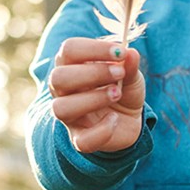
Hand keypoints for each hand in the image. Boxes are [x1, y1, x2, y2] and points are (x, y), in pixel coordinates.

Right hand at [48, 38, 145, 153]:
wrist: (129, 120)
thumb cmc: (122, 89)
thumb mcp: (130, 75)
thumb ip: (129, 65)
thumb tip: (131, 53)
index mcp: (71, 66)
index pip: (68, 50)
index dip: (93, 48)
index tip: (121, 51)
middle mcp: (63, 91)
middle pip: (58, 78)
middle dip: (93, 73)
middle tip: (120, 73)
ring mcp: (69, 116)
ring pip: (61, 108)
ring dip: (93, 99)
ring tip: (116, 94)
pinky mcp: (80, 138)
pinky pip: (82, 141)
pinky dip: (102, 130)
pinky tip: (114, 119)